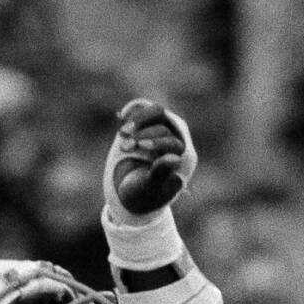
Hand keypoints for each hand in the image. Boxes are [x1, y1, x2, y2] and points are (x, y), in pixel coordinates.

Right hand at [104, 98, 196, 218]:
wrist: (126, 190)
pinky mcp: (146, 123)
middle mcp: (174, 140)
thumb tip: (176, 158)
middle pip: (163, 126)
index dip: (157, 143)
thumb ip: (161, 174)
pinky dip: (134, 111)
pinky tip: (122, 117)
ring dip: (138, 120)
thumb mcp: (149, 189)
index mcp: (182, 159)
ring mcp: (161, 129)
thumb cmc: (142, 194)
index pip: (174, 143)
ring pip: (156, 112)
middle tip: (124, 147)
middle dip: (141, 135)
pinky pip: (144, 109)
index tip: (140, 146)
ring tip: (122, 132)